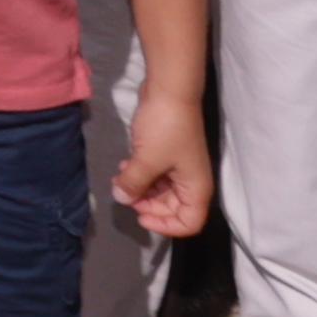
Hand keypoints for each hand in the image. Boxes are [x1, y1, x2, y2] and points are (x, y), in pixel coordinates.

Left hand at [113, 86, 214, 239]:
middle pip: (171, 208)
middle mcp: (191, 181)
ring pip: (160, 190)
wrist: (169, 90)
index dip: (165, 226)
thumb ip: (133, 184)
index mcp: (196, 188)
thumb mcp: (147, 160)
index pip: (189, 223)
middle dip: (146, 204)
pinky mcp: (167, 153)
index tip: (140, 215)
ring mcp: (179, 166)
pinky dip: (140, 173)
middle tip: (124, 193)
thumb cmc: (165, 129)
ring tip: (120, 176)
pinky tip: (124, 163)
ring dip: (139, 187)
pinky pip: (154, 173)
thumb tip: (122, 199)